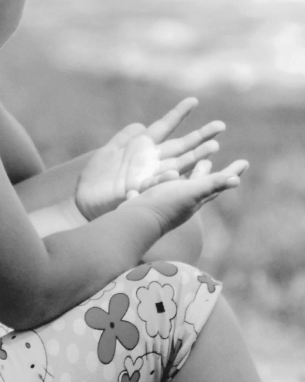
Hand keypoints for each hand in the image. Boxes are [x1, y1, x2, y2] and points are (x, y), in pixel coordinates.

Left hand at [75, 98, 224, 219]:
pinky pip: (158, 183)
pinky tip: (177, 173)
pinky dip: (167, 178)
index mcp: (142, 147)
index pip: (164, 126)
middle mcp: (152, 161)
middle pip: (181, 146)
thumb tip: (141, 125)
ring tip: (214, 147)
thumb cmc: (96, 178)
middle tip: (221, 126)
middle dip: (200, 137)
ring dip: (196, 156)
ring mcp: (150, 175)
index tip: (194, 100)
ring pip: (179, 164)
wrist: (85, 201)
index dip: (178, 114)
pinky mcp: (142, 190)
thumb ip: (125, 138)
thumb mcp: (109, 152)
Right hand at [120, 157, 247, 237]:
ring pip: (187, 183)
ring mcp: (172, 199)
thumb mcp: (190, 192)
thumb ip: (211, 184)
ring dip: (194, 172)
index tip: (245, 162)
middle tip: (216, 164)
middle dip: (210, 173)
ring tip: (199, 163)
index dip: (232, 172)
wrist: (137, 219)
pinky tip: (168, 175)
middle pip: (204, 183)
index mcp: (199, 196)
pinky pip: (169, 186)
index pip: (220, 183)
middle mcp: (187, 199)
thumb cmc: (165, 205)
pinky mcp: (157, 199)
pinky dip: (173, 178)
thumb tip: (236, 180)